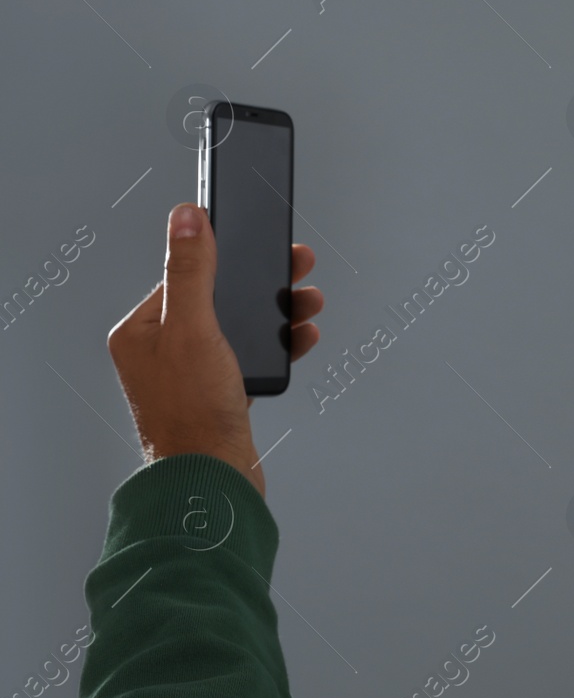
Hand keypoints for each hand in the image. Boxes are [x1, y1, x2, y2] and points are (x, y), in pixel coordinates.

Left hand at [107, 203, 323, 496]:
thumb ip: (191, 270)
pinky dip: (279, 345)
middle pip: (217, 300)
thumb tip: (187, 216)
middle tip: (298, 266)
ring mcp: (190, 376)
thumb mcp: (194, 328)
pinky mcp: (218, 396)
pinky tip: (301, 337)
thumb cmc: (193, 413)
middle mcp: (160, 352)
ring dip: (277, 314)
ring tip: (309, 303)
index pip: (185, 277)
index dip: (227, 258)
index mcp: (140, 332)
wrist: (213, 482)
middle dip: (261, 285)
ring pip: (239, 328)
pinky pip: (251, 357)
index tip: (261, 242)